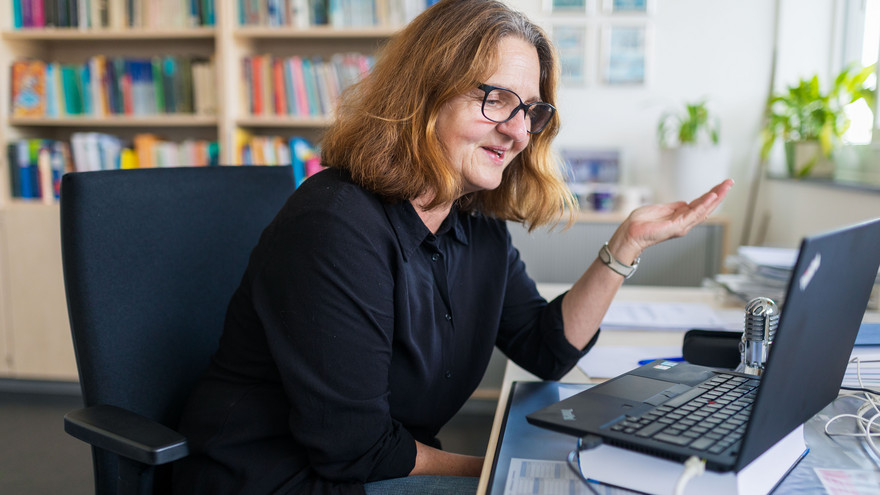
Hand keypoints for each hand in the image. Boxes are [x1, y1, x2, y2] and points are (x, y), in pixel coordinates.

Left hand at [608, 179, 733, 262]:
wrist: (630, 233)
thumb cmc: (641, 223)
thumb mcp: (661, 209)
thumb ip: (674, 207)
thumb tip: (685, 203)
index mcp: (680, 217)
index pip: (700, 204)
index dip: (711, 194)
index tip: (721, 185)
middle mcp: (684, 222)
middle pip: (706, 206)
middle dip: (719, 194)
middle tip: (730, 182)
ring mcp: (682, 225)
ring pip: (703, 210)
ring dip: (716, 197)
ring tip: (726, 186)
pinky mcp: (677, 226)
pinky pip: (693, 214)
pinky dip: (703, 205)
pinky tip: (712, 197)